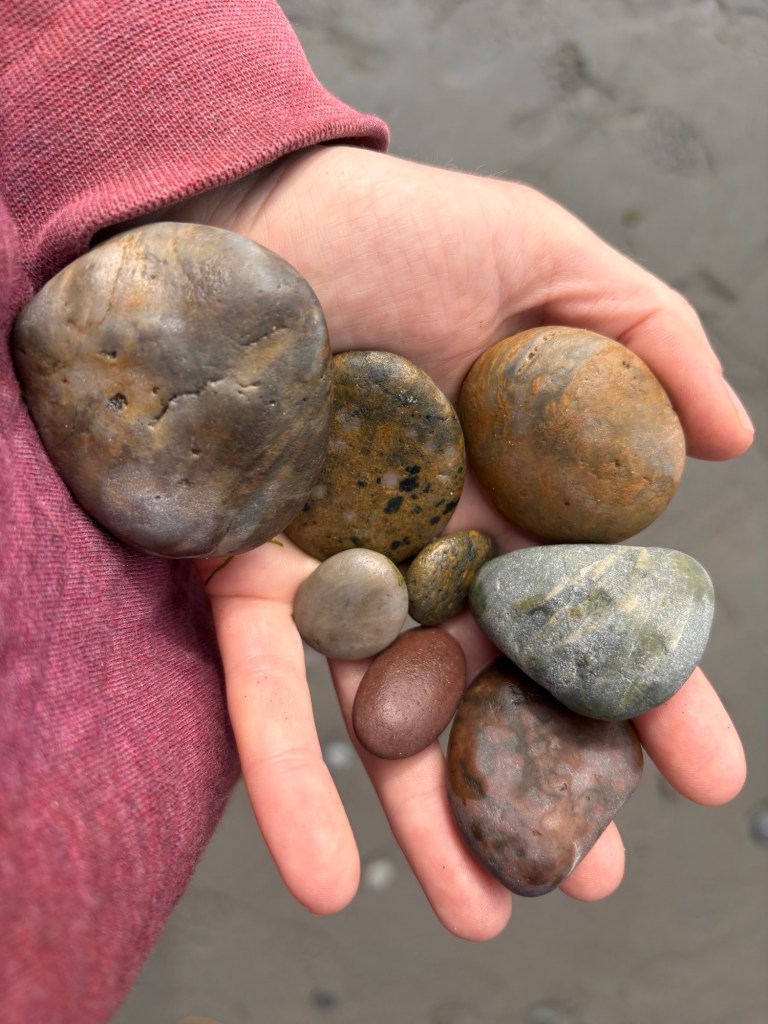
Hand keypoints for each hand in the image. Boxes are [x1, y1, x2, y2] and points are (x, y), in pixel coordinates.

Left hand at [168, 146, 750, 938]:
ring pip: (388, 715)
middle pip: (493, 688)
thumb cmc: (402, 226)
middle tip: (586, 879)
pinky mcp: (240, 580)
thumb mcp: (551, 263)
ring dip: (431, 819)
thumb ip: (652, 343)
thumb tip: (735, 444)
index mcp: (509, 494)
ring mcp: (335, 573)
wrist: (249, 215)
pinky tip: (325, 880)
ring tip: (480, 915)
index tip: (705, 778)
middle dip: (539, 784)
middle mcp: (427, 549)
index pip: (586, 614)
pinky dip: (291, 784)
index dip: (647, 695)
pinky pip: (264, 693)